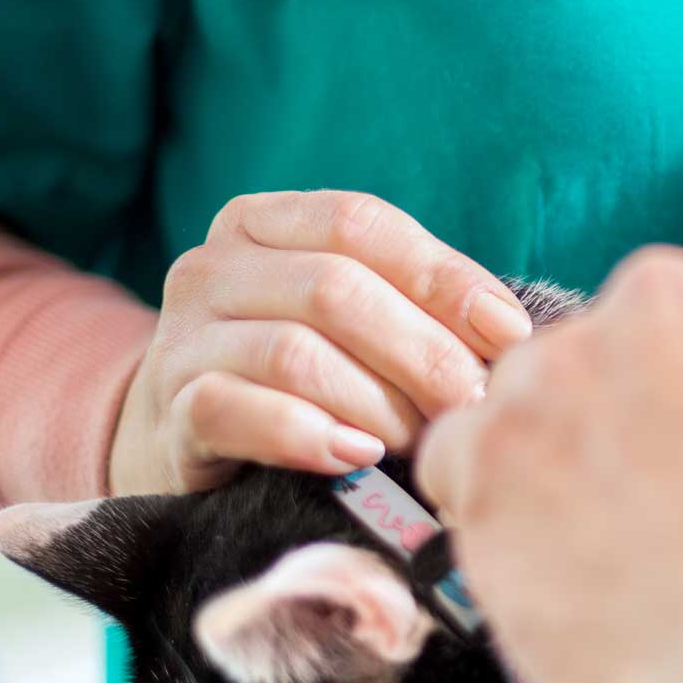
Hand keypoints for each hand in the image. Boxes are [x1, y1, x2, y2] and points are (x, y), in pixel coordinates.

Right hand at [110, 190, 532, 493]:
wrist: (185, 444)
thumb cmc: (303, 379)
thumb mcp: (353, 324)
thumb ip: (417, 308)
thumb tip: (512, 336)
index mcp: (263, 224)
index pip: (361, 223)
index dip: (443, 277)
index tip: (509, 336)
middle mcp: (213, 267)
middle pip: (335, 288)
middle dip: (423, 352)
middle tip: (472, 406)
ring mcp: (183, 339)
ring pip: (295, 353)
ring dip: (377, 403)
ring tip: (418, 442)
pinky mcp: (170, 413)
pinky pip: (236, 410)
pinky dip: (307, 434)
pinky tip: (356, 458)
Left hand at [417, 247, 682, 682]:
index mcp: (673, 301)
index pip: (631, 318)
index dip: (650, 389)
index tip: (667, 433)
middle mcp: (583, 343)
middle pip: (555, 370)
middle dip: (585, 430)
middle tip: (634, 508)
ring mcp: (519, 423)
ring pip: (491, 430)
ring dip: (529, 477)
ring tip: (595, 553)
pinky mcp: (475, 508)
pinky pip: (457, 498)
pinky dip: (495, 533)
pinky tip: (557, 580)